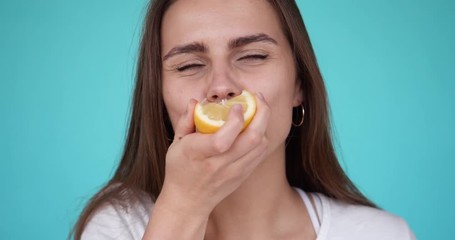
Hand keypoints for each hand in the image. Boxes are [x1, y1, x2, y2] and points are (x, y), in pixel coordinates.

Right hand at [158, 92, 270, 218]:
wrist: (189, 201)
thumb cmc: (180, 169)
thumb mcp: (176, 144)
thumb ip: (186, 120)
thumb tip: (195, 101)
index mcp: (198, 154)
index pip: (222, 139)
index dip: (235, 120)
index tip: (237, 105)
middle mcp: (219, 164)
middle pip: (252, 138)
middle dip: (261, 113)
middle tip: (258, 97)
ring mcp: (234, 171)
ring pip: (260, 145)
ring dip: (264, 123)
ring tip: (258, 109)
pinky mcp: (243, 175)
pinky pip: (261, 153)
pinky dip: (262, 136)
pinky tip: (256, 125)